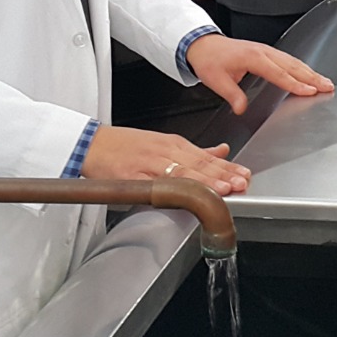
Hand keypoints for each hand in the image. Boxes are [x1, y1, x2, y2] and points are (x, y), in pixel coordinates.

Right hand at [80, 126, 249, 194]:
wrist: (92, 144)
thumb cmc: (126, 146)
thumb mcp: (163, 143)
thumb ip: (194, 151)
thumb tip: (222, 151)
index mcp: (174, 144)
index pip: (206, 156)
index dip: (227, 166)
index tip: (244, 174)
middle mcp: (165, 151)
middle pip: (198, 164)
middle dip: (222, 174)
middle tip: (241, 182)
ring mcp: (149, 163)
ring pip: (182, 172)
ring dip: (204, 180)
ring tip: (224, 188)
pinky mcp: (133, 176)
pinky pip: (155, 182)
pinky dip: (172, 187)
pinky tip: (185, 193)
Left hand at [185, 34, 333, 114]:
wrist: (203, 44)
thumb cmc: (210, 60)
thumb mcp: (216, 80)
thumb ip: (232, 95)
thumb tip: (241, 108)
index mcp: (253, 58)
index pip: (279, 74)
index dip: (295, 84)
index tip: (310, 91)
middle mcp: (263, 52)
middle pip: (293, 65)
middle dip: (312, 77)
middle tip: (328, 86)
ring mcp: (266, 50)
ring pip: (293, 61)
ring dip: (310, 72)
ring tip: (325, 82)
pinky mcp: (266, 52)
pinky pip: (288, 59)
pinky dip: (301, 67)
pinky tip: (309, 73)